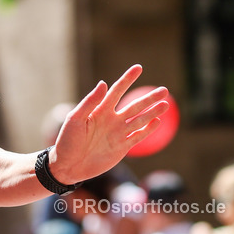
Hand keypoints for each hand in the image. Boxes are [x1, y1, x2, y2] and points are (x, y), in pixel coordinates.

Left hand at [50, 64, 167, 183]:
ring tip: (166, 103)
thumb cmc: (67, 141)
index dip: (127, 79)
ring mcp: (118, 133)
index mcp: (100, 110)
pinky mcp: (122, 147)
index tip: (138, 68)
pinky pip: (138, 136)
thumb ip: (90, 102)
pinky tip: (158, 121)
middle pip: (134, 106)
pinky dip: (148, 129)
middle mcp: (111, 120)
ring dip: (153, 112)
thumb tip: (103, 83)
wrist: (68, 166)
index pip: (117, 91)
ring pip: (140, 120)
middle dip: (149, 98)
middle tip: (164, 90)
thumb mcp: (75, 119)